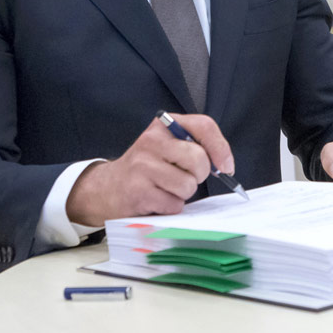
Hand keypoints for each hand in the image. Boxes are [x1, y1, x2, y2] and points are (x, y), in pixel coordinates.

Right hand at [66, 114, 234, 225]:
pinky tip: (156, 199)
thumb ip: (195, 147)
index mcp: (164, 125)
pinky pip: (174, 204)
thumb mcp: (168, 147)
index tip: (226, 166)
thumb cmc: (148, 168)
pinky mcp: (138, 191)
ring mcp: (142, 166)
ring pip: (188, 185)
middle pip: (199, 160)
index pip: (204, 125)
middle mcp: (151, 141)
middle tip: (184, 177)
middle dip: (199, 175)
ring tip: (165, 188)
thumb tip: (225, 166)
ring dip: (183, 194)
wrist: (107, 188)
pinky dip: (170, 207)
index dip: (221, 148)